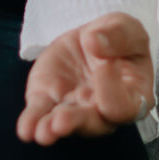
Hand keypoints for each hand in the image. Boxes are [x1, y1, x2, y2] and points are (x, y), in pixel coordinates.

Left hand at [17, 12, 153, 145]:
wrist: (90, 39)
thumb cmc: (117, 39)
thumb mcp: (125, 27)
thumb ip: (119, 35)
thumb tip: (95, 43)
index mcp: (132, 96)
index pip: (125, 106)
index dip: (113, 91)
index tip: (105, 65)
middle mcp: (103, 111)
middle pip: (94, 124)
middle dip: (77, 122)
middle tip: (61, 120)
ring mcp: (74, 108)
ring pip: (65, 124)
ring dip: (52, 129)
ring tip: (42, 132)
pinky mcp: (48, 101)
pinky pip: (39, 115)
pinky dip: (32, 122)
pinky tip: (26, 130)